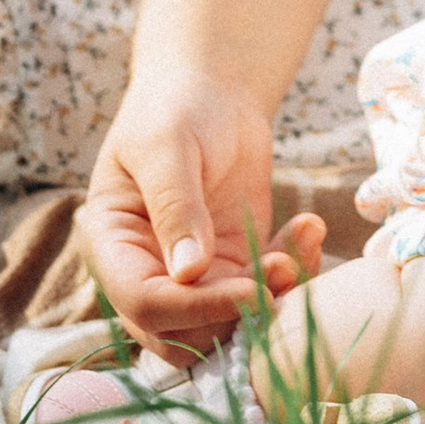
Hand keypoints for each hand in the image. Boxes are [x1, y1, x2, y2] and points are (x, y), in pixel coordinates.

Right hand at [77, 70, 292, 355]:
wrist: (211, 90)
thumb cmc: (174, 109)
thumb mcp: (168, 147)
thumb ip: (175, 206)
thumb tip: (188, 273)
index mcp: (115, 247)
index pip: (145, 304)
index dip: (196, 309)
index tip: (252, 291)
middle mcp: (149, 273)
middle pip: (184, 333)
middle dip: (238, 316)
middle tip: (285, 271)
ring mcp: (195, 275)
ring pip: (230, 322)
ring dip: (273, 295)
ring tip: (303, 238)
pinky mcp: (236, 265)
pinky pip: (264, 291)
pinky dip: (292, 270)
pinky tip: (309, 227)